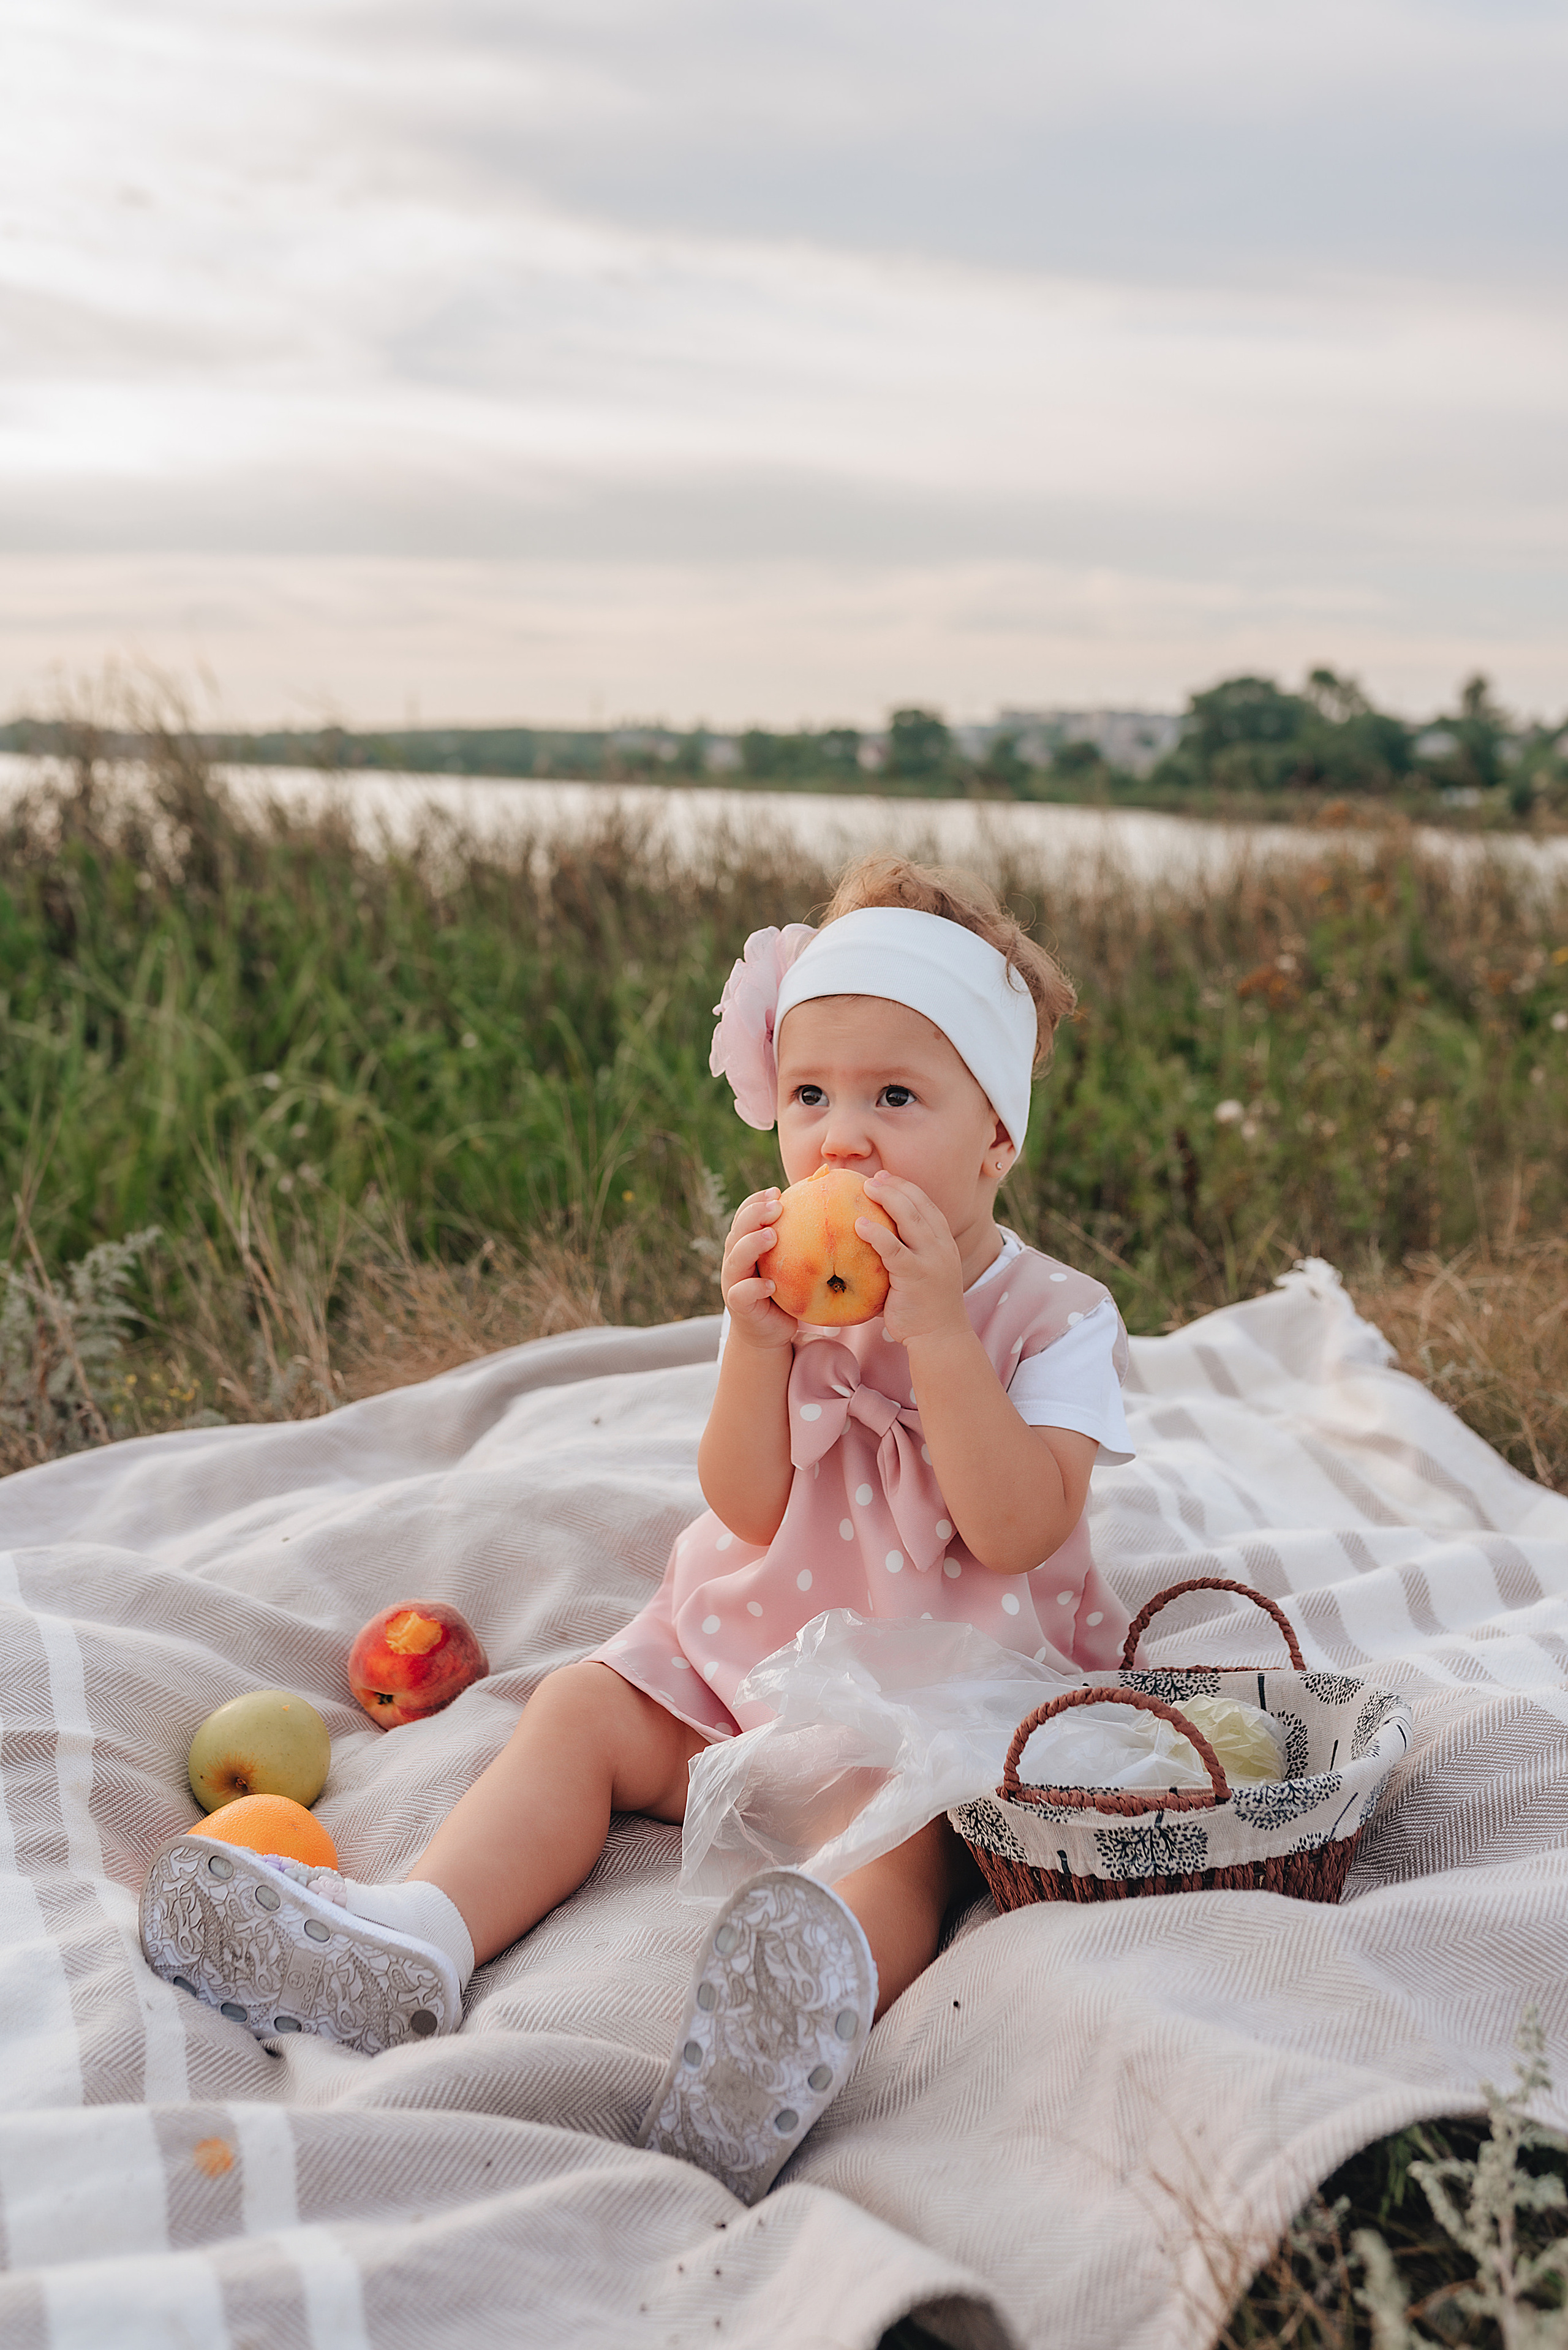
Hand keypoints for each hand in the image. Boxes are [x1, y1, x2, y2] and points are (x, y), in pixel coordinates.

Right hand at [719, 1188, 797, 1350]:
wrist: (769, 1331)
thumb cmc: (784, 1291)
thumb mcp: (791, 1262)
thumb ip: (798, 1240)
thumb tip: (828, 1209)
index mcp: (745, 1244)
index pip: (744, 1215)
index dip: (756, 1201)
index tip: (776, 1192)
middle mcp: (735, 1259)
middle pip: (737, 1231)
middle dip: (754, 1215)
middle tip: (776, 1207)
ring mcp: (734, 1281)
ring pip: (736, 1258)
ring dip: (752, 1245)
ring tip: (771, 1236)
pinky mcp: (738, 1305)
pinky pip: (742, 1293)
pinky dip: (754, 1287)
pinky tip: (770, 1285)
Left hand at [856, 1174, 967, 1348]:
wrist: (940, 1336)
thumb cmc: (923, 1307)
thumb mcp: (922, 1273)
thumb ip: (906, 1255)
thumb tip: (874, 1241)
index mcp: (943, 1242)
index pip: (926, 1205)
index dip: (906, 1188)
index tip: (885, 1178)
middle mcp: (941, 1246)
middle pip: (918, 1205)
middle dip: (894, 1186)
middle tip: (871, 1179)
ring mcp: (930, 1259)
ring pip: (909, 1218)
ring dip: (887, 1198)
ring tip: (865, 1188)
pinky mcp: (915, 1275)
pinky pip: (894, 1248)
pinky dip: (876, 1234)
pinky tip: (858, 1224)